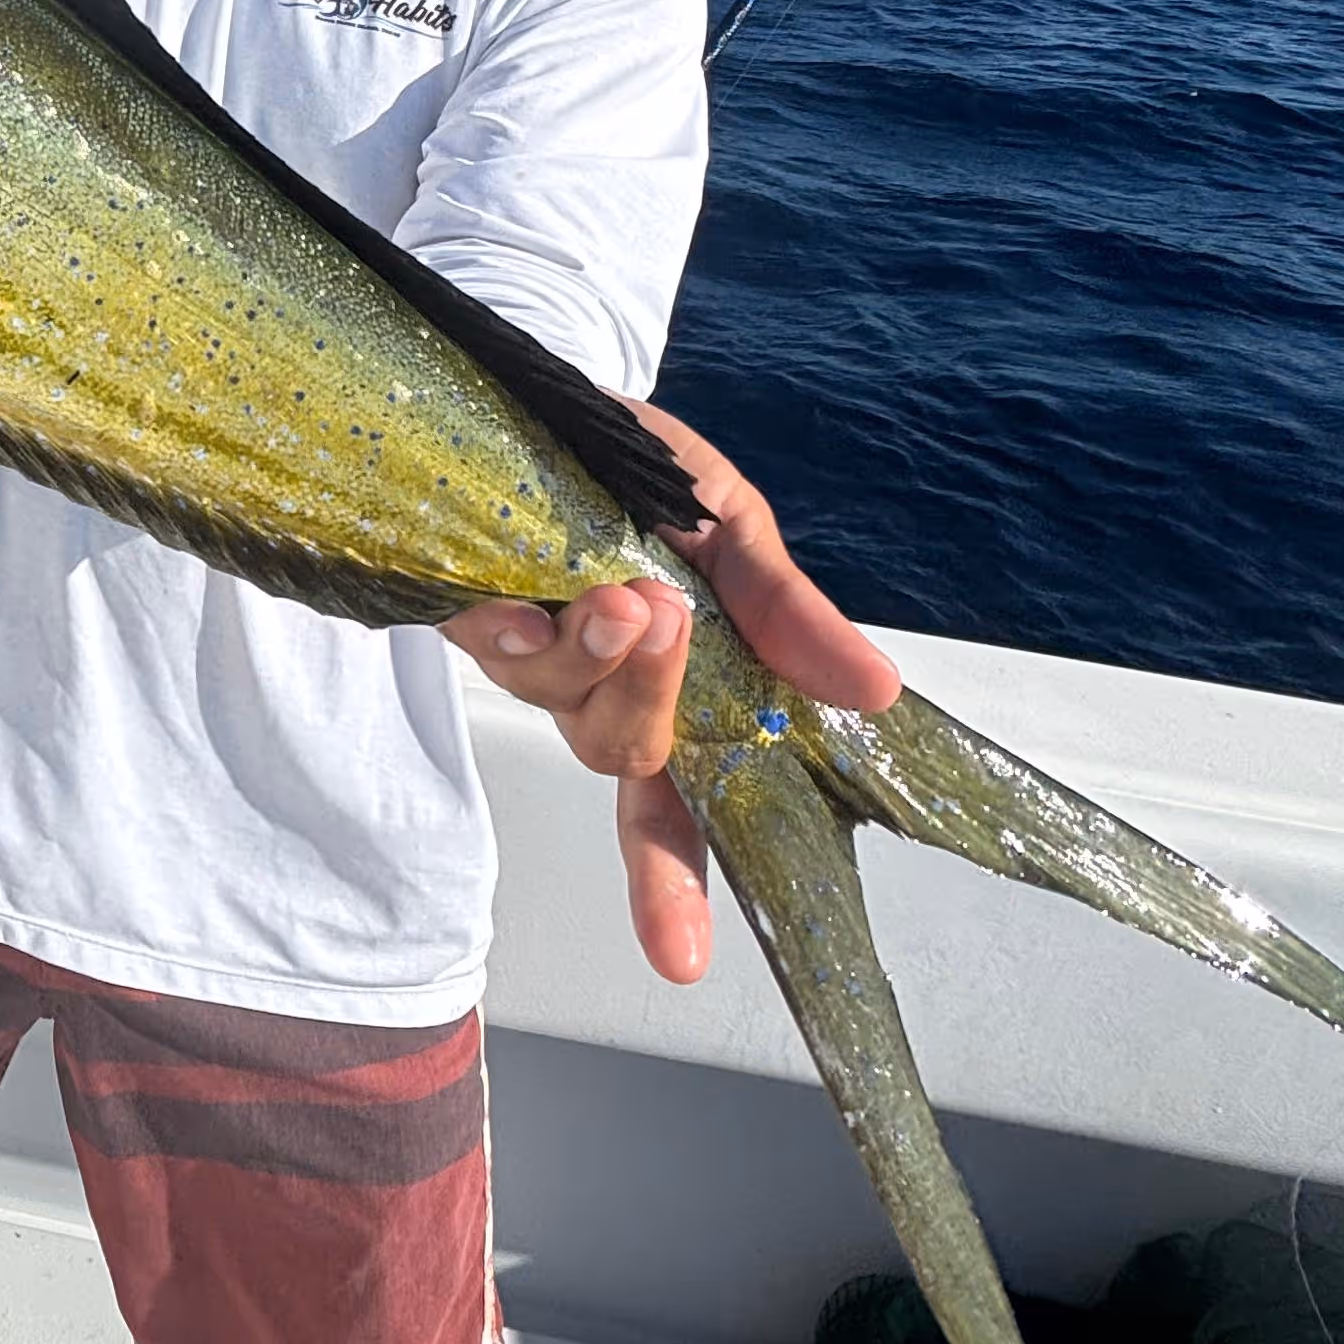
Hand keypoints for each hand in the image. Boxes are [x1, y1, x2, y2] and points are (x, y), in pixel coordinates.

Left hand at [443, 401, 900, 988]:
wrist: (542, 380)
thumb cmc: (644, 467)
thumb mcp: (732, 524)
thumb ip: (787, 613)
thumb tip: (880, 694)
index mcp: (674, 683)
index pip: (679, 807)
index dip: (673, 887)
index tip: (680, 963)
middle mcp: (597, 686)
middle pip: (628, 753)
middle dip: (652, 698)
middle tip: (668, 615)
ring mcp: (529, 652)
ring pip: (564, 703)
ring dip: (596, 653)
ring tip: (621, 588)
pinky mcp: (463, 609)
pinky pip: (486, 646)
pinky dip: (510, 630)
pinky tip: (521, 607)